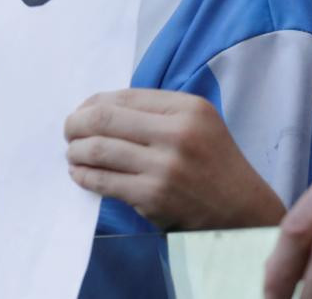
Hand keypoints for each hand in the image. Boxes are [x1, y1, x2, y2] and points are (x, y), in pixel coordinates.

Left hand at [64, 89, 285, 229]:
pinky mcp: (154, 197)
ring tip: (72, 154)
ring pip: (98, 150)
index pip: (123, 96)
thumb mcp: (195, 123)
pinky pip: (104, 181)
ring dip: (75, 151)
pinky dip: (83, 176)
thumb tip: (94, 107)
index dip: (92, 103)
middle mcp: (177, 134)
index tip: (81, 112)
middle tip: (68, 132)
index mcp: (188, 108)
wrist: (243, 214)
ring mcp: (165, 167)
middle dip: (75, 124)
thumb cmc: (213, 164)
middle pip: (103, 119)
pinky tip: (79, 174)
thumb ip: (153, 111)